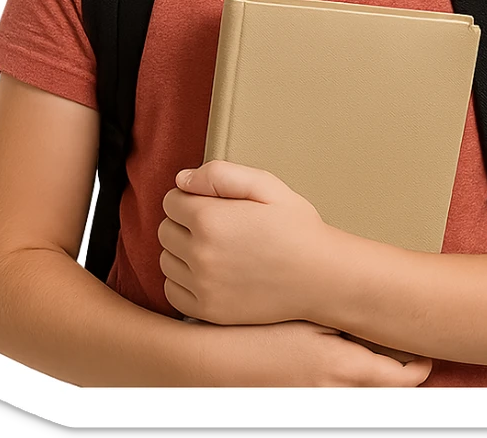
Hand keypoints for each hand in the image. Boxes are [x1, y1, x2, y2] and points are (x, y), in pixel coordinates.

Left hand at [158, 160, 332, 325]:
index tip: (212, 203)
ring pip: (166, 260)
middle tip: (216, 225)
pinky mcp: (208, 311)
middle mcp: (200, 253)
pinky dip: (183, 281)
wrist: (321, 277)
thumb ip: (220, 175)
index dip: (190, 197)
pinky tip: (209, 273)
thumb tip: (181, 180)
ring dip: (181, 252)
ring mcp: (202, 286)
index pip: (171, 200)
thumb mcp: (266, 185)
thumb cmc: (297, 227)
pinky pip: (172, 291)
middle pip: (165, 230)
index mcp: (210, 218)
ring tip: (215, 248)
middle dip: (184, 222)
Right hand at [192, 318, 432, 386]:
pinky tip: (338, 367)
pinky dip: (346, 388)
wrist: (212, 364)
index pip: (400, 379)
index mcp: (344, 369)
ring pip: (362, 397)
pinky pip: (335, 399)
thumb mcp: (305, 317)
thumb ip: (343, 318)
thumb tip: (377, 316)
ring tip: (378, 359)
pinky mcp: (298, 407)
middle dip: (399, 378)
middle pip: (384, 393)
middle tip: (409, 356)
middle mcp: (336, 395)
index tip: (427, 358)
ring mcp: (316, 405)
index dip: (419, 369)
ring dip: (372, 383)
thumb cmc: (256, 332)